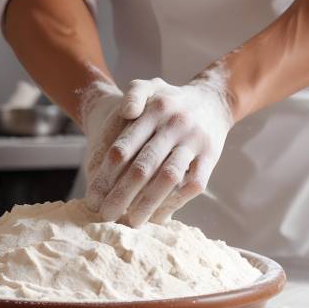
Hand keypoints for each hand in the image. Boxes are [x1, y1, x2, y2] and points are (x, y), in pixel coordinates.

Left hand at [85, 69, 232, 225]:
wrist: (214, 100)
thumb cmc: (171, 100)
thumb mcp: (150, 86)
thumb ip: (133, 94)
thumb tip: (125, 113)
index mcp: (154, 110)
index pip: (123, 148)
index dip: (105, 176)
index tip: (94, 198)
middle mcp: (174, 125)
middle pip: (142, 167)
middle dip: (121, 195)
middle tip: (107, 216)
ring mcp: (194, 141)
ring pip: (168, 177)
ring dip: (148, 203)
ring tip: (132, 222)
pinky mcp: (212, 156)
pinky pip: (194, 183)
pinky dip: (177, 201)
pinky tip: (160, 215)